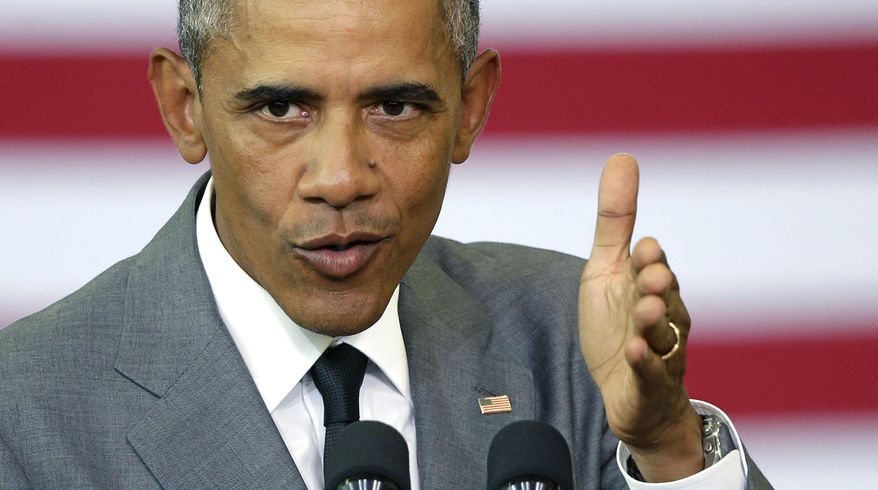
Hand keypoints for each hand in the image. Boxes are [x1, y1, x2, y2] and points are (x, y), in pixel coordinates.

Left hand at [579, 154, 703, 481]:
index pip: (654, 267)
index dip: (649, 259)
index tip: (644, 247)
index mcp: (651, 286)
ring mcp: (659, 351)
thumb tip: (622, 156)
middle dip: (659, 285)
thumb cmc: (620, 324)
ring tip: (644, 312)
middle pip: (665, 297)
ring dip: (654, 322)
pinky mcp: (649, 383)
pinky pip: (650, 373)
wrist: (631, 393)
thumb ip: (615, 221)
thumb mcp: (608, 269)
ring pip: (663, 334)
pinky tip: (633, 351)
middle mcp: (662, 315)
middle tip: (651, 275)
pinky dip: (644, 362)